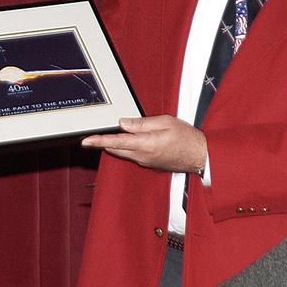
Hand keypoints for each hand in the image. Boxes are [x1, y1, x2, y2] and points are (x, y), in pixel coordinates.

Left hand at [81, 115, 206, 173]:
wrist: (200, 156)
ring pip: (123, 152)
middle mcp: (143, 156)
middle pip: (116, 149)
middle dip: (103, 142)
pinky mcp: (148, 163)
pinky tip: (126, 140)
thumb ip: (142, 123)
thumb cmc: (187, 138)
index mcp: (146, 144)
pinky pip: (131, 154)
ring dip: (114, 144)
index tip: (86, 141)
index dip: (99, 141)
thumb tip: (123, 123)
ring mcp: (145, 162)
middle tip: (90, 136)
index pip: (117, 142)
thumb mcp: (166, 122)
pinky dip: (125, 147)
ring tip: (105, 135)